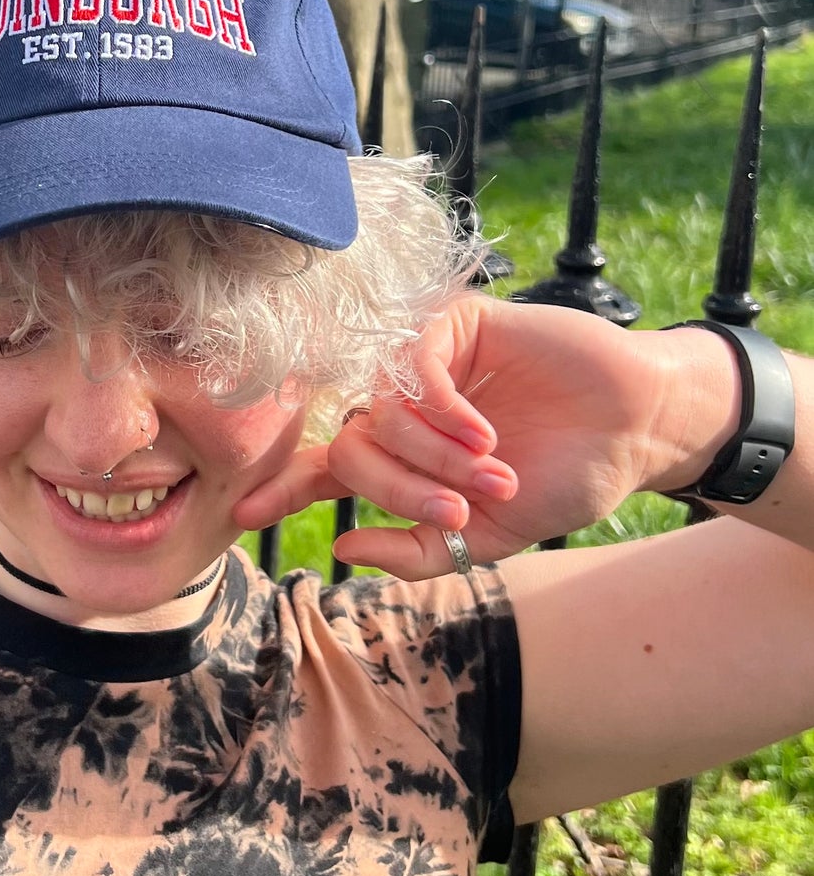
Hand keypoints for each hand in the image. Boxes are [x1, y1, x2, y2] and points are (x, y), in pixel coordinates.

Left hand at [233, 295, 676, 578]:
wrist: (632, 432)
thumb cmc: (562, 479)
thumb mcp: (485, 538)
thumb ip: (414, 552)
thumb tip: (340, 550)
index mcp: (401, 457)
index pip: (327, 471)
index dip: (284, 490)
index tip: (243, 515)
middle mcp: (401, 409)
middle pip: (348, 449)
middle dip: (401, 489)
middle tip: (460, 507)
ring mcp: (421, 364)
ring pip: (377, 413)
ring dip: (430, 455)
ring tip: (490, 468)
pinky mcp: (450, 324)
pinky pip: (409, 367)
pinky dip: (440, 409)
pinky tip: (481, 431)